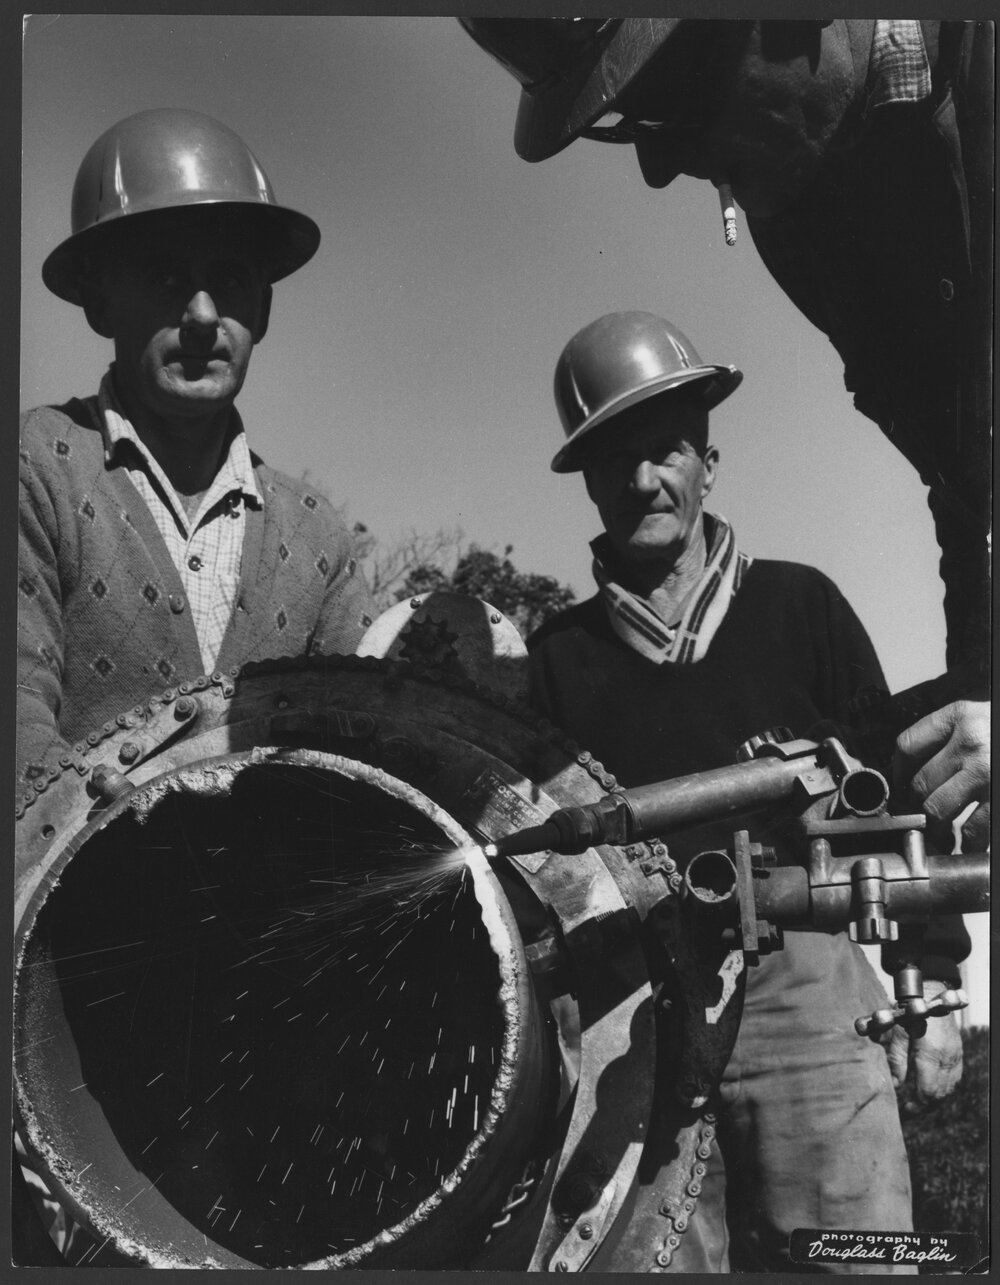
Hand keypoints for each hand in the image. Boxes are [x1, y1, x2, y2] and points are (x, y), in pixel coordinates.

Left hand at [885, 984, 963, 1107]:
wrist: (931, 993)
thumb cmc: (909, 1012)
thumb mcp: (896, 1032)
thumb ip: (895, 1059)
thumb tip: (894, 1084)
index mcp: (931, 1053)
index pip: (928, 1091)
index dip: (918, 1104)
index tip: (906, 1107)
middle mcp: (947, 1057)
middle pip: (940, 1094)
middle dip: (926, 1104)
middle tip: (911, 1107)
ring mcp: (955, 1056)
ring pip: (949, 1088)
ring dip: (936, 1098)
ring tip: (920, 1100)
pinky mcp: (958, 1053)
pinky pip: (955, 1078)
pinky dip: (945, 1088)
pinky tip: (933, 1087)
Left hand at [894, 700, 989, 848]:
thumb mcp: (982, 718)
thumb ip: (951, 736)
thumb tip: (914, 769)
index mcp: (960, 716)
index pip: (907, 746)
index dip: (898, 771)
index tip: (902, 786)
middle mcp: (971, 742)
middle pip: (919, 783)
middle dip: (916, 806)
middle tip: (921, 817)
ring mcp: (988, 772)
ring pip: (938, 810)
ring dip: (936, 829)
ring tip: (943, 836)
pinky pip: (974, 829)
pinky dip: (968, 842)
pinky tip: (971, 843)